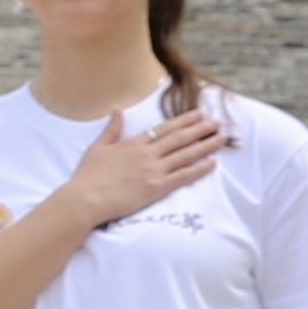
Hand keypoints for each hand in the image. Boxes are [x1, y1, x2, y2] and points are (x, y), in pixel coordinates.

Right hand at [56, 100, 232, 225]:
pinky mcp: (157, 187)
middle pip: (180, 138)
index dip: (184, 120)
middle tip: (218, 123)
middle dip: (200, 129)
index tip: (198, 114)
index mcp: (133, 143)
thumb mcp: (98, 147)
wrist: (86, 198)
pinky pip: (183, 176)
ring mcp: (154, 170)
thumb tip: (117, 110)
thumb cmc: (88, 175)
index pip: (165, 128)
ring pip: (186, 154)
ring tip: (221, 138)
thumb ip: (112, 129)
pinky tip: (212, 163)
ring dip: (205, 145)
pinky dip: (199, 169)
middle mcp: (147, 154)